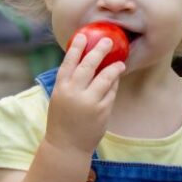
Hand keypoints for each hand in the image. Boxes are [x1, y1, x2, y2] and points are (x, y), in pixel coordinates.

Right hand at [43, 33, 125, 156]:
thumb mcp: (60, 100)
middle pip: (88, 65)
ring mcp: (88, 101)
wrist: (66, 146)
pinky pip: (111, 92)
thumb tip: (87, 64)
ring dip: (114, 68)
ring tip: (121, 63)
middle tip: (108, 41)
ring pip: (105, 78)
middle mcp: (73, 93)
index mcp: (60, 88)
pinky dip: (114, 85)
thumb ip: (71, 84)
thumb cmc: (63, 121)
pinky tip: (116, 81)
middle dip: (99, 51)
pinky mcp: (102, 110)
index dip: (76, 48)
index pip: (68, 63)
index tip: (82, 36)